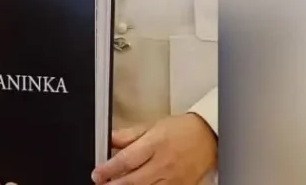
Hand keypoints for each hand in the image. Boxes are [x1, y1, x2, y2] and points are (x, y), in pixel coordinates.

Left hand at [92, 114, 216, 184]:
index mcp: (155, 144)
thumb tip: (107, 139)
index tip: (97, 174)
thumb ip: (127, 135)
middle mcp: (164, 163)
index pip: (126, 160)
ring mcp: (174, 179)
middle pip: (134, 180)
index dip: (108, 170)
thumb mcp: (150, 126)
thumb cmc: (180, 130)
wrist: (208, 136)